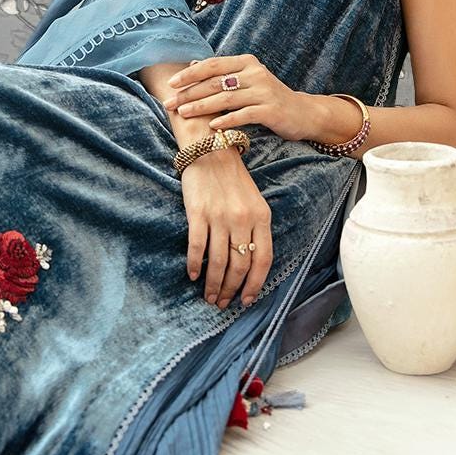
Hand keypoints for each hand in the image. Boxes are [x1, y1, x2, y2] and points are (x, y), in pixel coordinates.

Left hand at [161, 54, 307, 141]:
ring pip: (226, 98)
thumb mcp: (246, 80)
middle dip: (189, 93)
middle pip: (215, 82)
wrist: (302, 113)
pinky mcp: (270, 110)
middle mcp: (255, 73)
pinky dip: (226, 120)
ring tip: (184, 114)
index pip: (212, 65)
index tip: (171, 84)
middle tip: (170, 104)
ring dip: (202, 107)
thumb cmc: (267, 98)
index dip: (190, 74)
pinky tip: (212, 126)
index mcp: (246, 62)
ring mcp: (264, 91)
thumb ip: (222, 74)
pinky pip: (244, 114)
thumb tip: (192, 65)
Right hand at [180, 146, 273, 309]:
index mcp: (261, 217)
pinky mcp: (198, 213)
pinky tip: (192, 275)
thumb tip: (248, 263)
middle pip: (240, 265)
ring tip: (209, 297)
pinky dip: (194, 264)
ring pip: (219, 261)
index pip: (263, 260)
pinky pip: (197, 246)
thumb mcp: (254, 202)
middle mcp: (242, 219)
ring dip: (214, 284)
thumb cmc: (232, 180)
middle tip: (222, 303)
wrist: (211, 151)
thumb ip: (255, 229)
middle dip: (232, 289)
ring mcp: (220, 217)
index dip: (255, 284)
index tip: (246, 300)